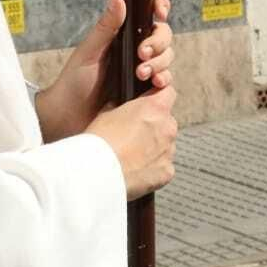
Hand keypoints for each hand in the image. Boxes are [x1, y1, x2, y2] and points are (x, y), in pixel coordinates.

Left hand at [35, 0, 173, 140]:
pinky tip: (155, 84)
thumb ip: (106, 26)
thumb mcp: (89, 51)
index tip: (160, 13)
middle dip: (158, 42)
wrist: (69, 117)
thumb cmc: (74, 81)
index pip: (147, 13)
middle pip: (163, 35)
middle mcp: (135, 49)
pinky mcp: (147, 91)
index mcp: (122, 35)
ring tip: (141, 74)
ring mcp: (143, 69)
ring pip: (167, 57)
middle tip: (141, 54)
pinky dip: (164, 80)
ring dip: (159, 62)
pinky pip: (166, 81)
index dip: (159, 7)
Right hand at [87, 86, 177, 200]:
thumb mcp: (106, 112)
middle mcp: (167, 127)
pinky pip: (164, 165)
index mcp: (155, 108)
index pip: (168, 93)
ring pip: (166, 144)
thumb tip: (123, 108)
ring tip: (132, 154)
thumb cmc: (100, 142)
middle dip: (154, 125)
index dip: (158, 96)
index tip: (151, 102)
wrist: (97, 173)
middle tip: (134, 134)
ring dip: (154, 146)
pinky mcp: (167, 171)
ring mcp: (169, 150)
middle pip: (167, 121)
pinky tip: (136, 169)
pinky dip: (153, 166)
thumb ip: (122, 107)